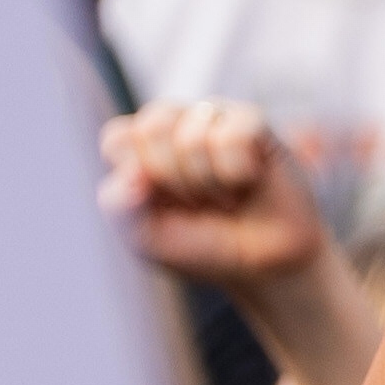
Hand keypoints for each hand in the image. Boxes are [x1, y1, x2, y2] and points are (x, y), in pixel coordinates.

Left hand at [103, 99, 334, 291]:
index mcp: (142, 152)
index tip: (158, 205)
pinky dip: (236, 170)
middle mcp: (176, 128)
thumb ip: (122, 208)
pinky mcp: (252, 122)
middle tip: (196, 202)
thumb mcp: (149, 242)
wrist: (266, 264)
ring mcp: (214, 120)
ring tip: (224, 197)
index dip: (135, 173)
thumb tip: (131, 174)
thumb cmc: (205, 248)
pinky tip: (246, 181)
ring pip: (191, 135)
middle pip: (151, 128)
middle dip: (173, 178)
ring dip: (208, 181)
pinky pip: (232, 134)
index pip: (118, 138)